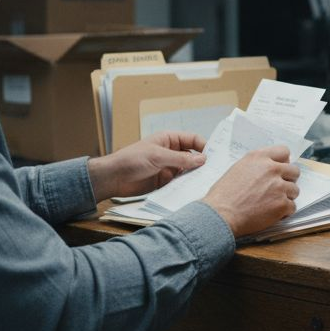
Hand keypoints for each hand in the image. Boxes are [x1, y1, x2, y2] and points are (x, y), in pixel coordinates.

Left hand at [87, 131, 206, 200]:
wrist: (113, 178)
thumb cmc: (132, 160)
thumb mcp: (158, 156)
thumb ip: (181, 158)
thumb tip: (203, 159)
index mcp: (169, 140)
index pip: (193, 140)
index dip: (204, 146)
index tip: (215, 157)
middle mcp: (171, 153)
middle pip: (193, 156)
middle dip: (203, 163)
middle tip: (216, 172)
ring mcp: (169, 167)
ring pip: (188, 170)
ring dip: (196, 175)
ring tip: (208, 182)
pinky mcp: (166, 181)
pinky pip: (181, 183)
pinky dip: (187, 186)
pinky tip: (195, 190)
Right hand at [202, 146, 299, 236]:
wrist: (221, 215)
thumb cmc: (223, 195)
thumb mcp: (238, 169)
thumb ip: (257, 165)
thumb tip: (272, 167)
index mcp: (259, 157)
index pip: (284, 151)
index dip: (284, 162)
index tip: (281, 169)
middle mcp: (271, 169)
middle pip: (294, 171)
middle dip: (288, 180)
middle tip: (277, 189)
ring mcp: (279, 187)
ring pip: (295, 190)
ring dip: (286, 197)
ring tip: (271, 203)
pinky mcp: (282, 204)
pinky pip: (292, 206)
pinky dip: (284, 212)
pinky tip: (272, 213)